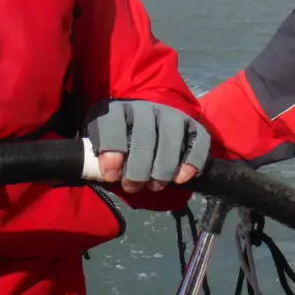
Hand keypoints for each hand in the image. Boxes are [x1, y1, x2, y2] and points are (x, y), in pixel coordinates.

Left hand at [85, 100, 210, 192]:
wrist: (146, 122)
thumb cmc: (118, 140)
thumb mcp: (99, 142)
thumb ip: (96, 156)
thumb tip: (102, 173)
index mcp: (117, 109)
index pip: (113, 123)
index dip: (111, 150)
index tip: (111, 175)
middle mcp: (146, 107)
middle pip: (144, 136)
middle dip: (138, 168)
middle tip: (133, 187)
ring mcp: (171, 114)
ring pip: (170, 138)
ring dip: (163, 167)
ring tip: (155, 185)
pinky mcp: (191, 125)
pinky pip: (198, 140)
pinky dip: (192, 161)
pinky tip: (181, 178)